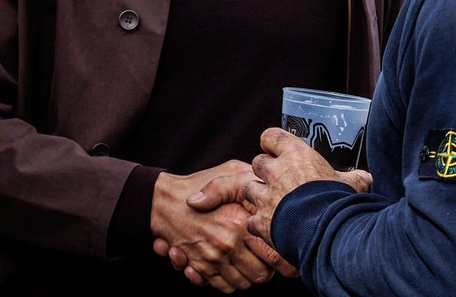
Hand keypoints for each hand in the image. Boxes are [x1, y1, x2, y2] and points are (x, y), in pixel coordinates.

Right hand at [184, 170, 298, 280]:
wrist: (163, 201)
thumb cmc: (198, 183)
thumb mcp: (231, 171)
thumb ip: (256, 180)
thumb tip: (277, 184)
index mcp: (240, 223)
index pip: (273, 255)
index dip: (287, 262)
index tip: (293, 261)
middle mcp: (227, 244)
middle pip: (261, 275)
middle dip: (269, 270)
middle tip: (270, 260)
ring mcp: (213, 258)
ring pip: (243, 283)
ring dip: (250, 277)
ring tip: (252, 263)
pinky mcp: (200, 266)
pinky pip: (223, 286)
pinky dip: (231, 282)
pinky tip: (234, 267)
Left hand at [243, 128, 371, 246]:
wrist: (326, 232)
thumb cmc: (339, 202)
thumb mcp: (353, 184)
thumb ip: (356, 177)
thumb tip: (367, 177)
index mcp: (296, 155)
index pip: (271, 136)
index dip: (272, 143)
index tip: (277, 150)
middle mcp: (276, 171)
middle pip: (257, 162)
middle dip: (265, 170)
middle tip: (277, 180)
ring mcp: (265, 197)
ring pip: (249, 188)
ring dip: (258, 195)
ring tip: (272, 203)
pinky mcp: (260, 221)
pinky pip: (251, 219)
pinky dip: (258, 223)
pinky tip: (270, 227)